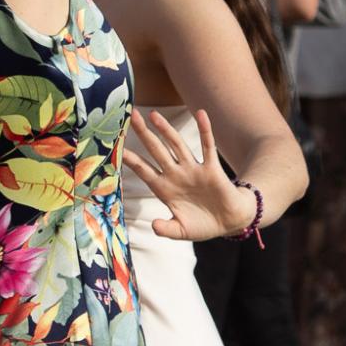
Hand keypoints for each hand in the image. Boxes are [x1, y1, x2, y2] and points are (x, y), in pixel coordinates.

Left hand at [124, 109, 251, 242]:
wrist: (229, 222)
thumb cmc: (203, 225)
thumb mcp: (182, 231)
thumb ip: (167, 229)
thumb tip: (154, 225)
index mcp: (165, 189)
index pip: (144, 170)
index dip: (131, 159)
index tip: (116, 147)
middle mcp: (176, 174)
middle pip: (156, 150)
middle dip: (144, 134)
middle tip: (131, 116)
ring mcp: (193, 170)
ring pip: (177, 145)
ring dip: (166, 130)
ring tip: (153, 115)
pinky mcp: (212, 169)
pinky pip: (208, 146)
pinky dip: (205, 129)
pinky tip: (200, 114)